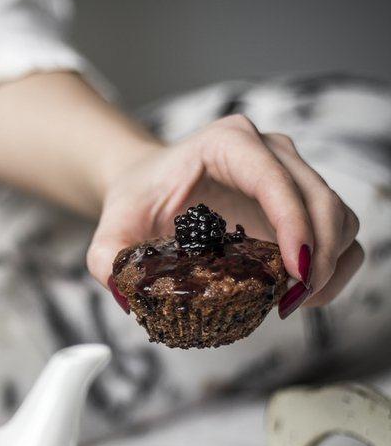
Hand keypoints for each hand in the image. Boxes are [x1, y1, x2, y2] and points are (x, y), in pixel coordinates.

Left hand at [87, 115, 362, 318]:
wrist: (146, 186)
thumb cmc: (135, 201)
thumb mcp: (112, 230)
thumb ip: (107, 260)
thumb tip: (126, 297)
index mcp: (226, 144)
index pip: (274, 178)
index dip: (294, 223)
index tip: (294, 270)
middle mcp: (268, 150)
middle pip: (319, 198)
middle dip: (318, 252)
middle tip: (294, 300)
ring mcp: (289, 172)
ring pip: (338, 214)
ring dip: (330, 261)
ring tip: (297, 301)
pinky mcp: (300, 199)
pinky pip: (336, 228)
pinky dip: (332, 262)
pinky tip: (303, 293)